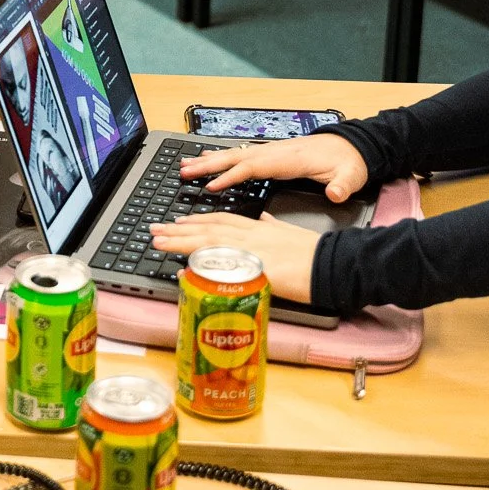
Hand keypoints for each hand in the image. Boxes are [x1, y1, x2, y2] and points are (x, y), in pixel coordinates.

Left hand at [146, 211, 318, 302]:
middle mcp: (251, 236)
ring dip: (180, 241)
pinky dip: (201, 266)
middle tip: (155, 230)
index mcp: (259, 227)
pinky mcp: (254, 270)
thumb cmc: (316, 253)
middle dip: (178, 228)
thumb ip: (275, 227)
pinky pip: (221, 267)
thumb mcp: (291, 232)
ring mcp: (251, 251)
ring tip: (158, 241)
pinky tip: (184, 269)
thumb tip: (266, 221)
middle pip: (207, 228)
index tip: (178, 220)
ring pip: (207, 242)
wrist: (333, 263)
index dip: (197, 220)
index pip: (221, 220)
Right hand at [181, 134, 368, 202]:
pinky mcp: (271, 155)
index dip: (232, 177)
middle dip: (208, 164)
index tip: (211, 187)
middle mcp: (276, 152)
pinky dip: (221, 158)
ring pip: (235, 155)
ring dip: (209, 160)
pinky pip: (241, 156)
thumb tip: (336, 193)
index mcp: (289, 159)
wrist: (352, 147)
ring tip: (185, 165)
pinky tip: (208, 160)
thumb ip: (342, 185)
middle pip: (236, 157)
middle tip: (183, 171)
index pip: (254, 167)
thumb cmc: (348, 162)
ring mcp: (272, 152)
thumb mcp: (350, 175)